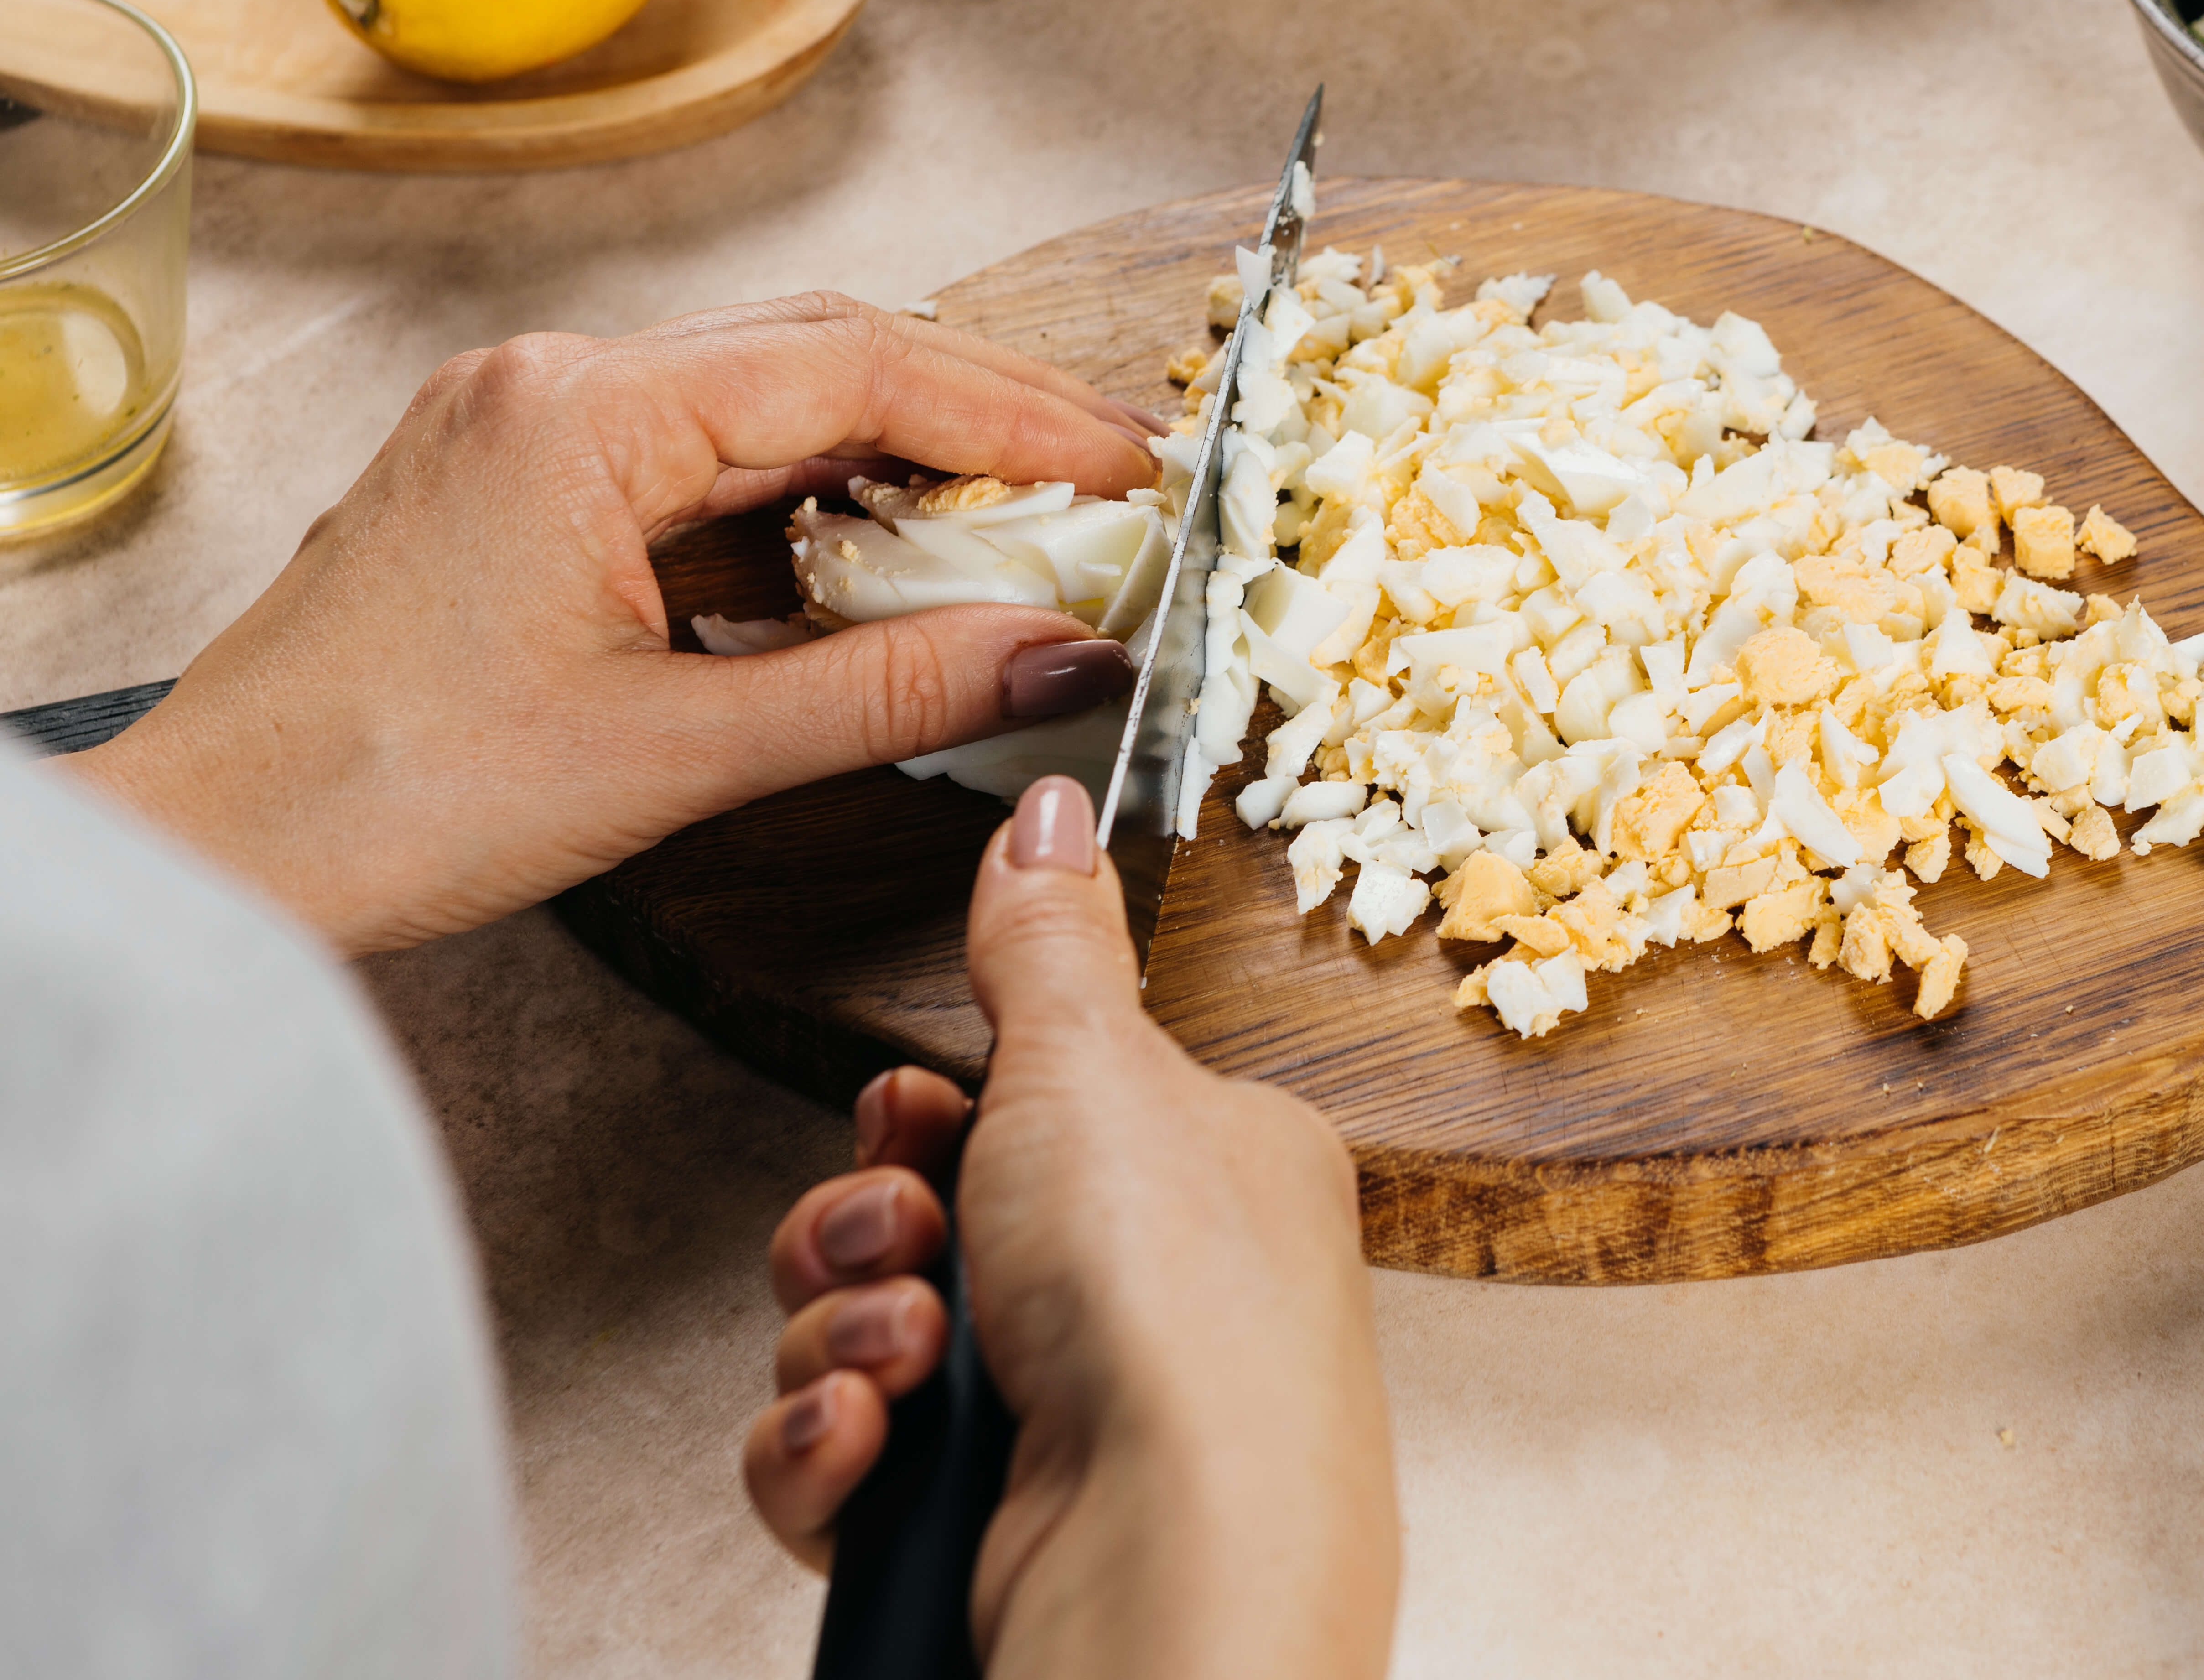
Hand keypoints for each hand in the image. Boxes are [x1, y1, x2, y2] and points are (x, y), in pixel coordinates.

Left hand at [63, 293, 1161, 953]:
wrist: (213, 854)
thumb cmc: (392, 799)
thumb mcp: (673, 752)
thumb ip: (885, 693)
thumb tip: (1061, 656)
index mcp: (582, 412)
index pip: (857, 367)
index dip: (1019, 414)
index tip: (1132, 466)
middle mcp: (552, 383)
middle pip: (820, 353)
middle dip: (980, 416)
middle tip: (1109, 484)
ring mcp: (527, 427)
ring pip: (762, 402)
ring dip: (897, 458)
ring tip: (1021, 524)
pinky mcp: (519, 485)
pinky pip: (698, 461)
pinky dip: (806, 504)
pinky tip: (878, 561)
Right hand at [745, 777, 1398, 1679]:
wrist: (1166, 1571)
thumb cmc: (1171, 1317)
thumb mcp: (1097, 1068)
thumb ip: (1048, 942)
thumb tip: (1052, 803)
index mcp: (1200, 1175)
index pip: (1015, 1112)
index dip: (926, 1116)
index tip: (913, 1119)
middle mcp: (1140, 1298)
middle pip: (915, 1219)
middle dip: (864, 1225)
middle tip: (907, 1236)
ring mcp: (1063, 1425)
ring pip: (858, 1336)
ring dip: (843, 1333)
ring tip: (908, 1360)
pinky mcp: (979, 1533)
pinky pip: (838, 1459)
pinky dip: (832, 1451)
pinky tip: (875, 1447)